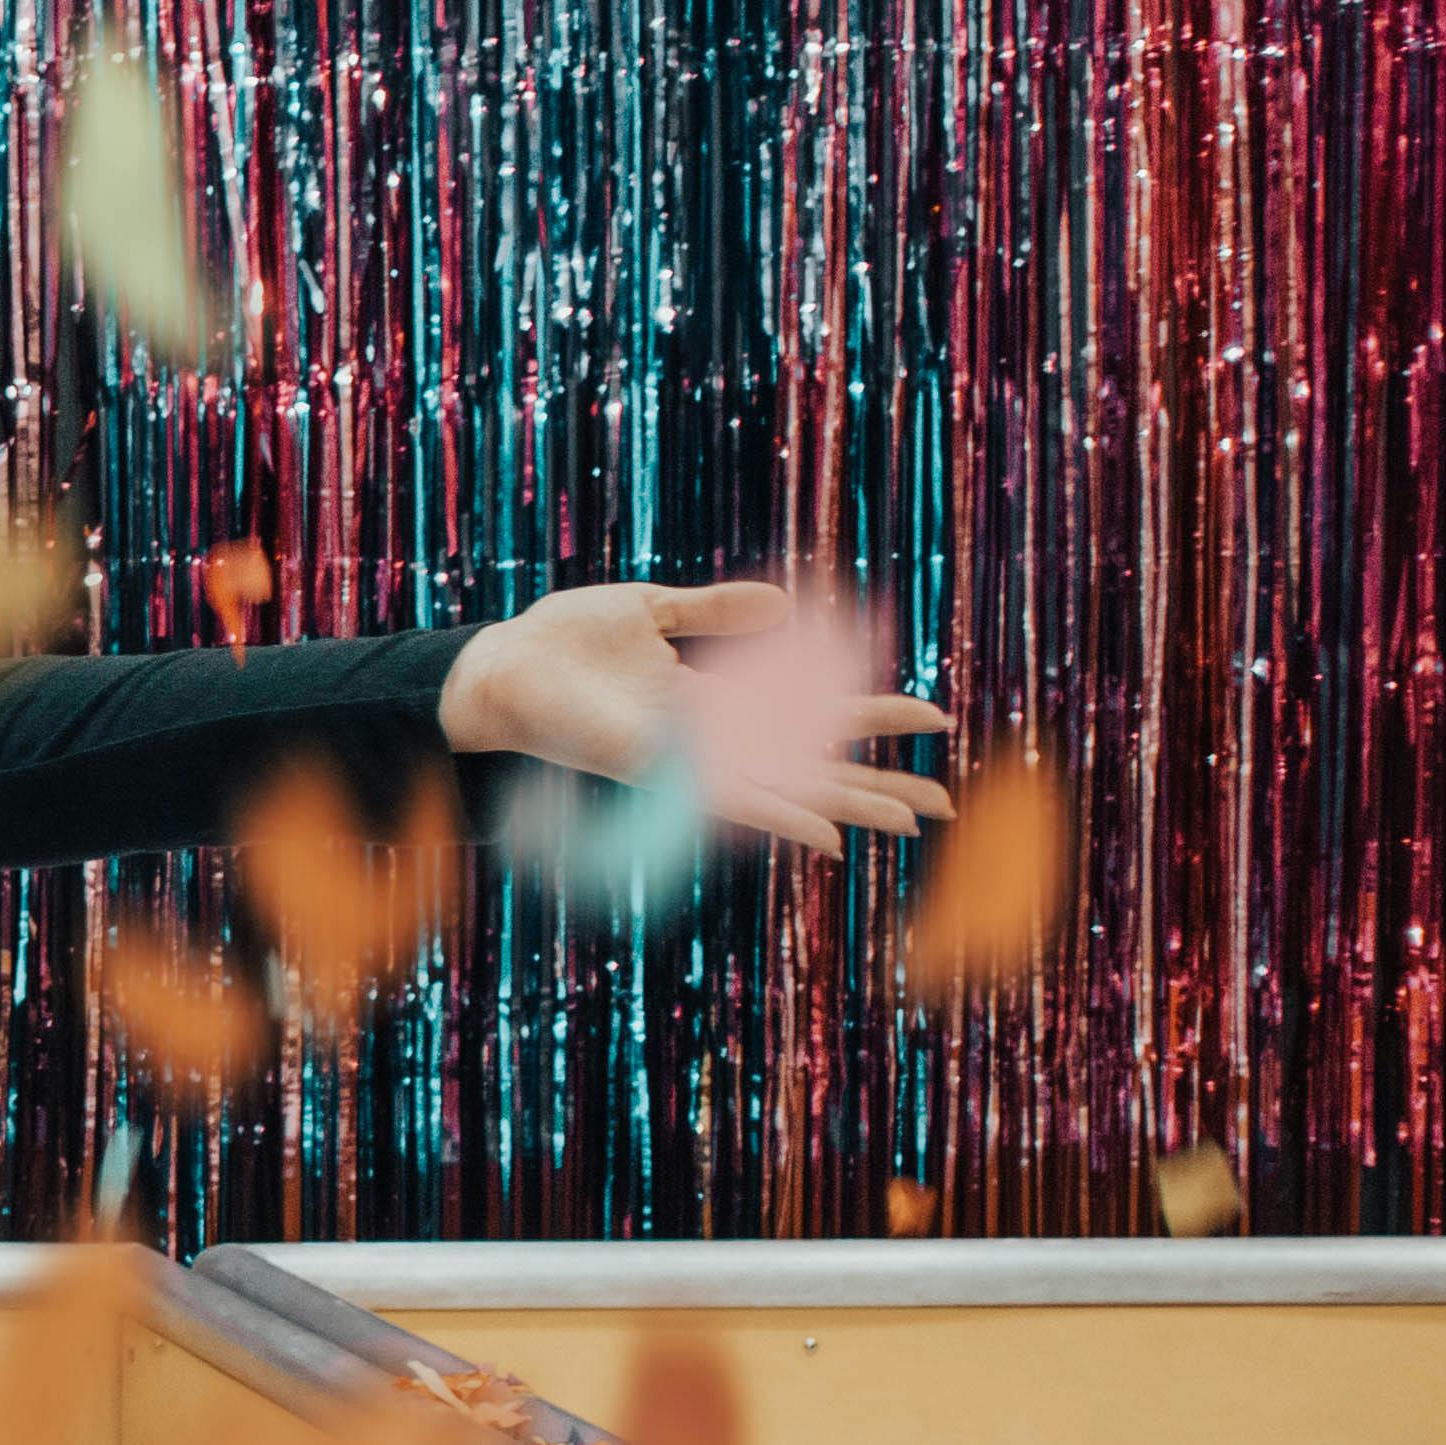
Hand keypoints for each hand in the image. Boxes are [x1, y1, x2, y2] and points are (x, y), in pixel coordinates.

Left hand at [438, 580, 957, 854]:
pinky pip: (733, 799)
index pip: (812, 711)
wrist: (498, 669)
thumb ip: (715, 612)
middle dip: (880, 783)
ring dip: (850, 804)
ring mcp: (692, 761)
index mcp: (714, 703)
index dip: (872, 714)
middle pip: (815, 766)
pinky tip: (826, 838)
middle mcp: (712, 742)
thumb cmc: (560, 643)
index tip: (936, 715)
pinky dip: (782, 818)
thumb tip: (784, 606)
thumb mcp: (650, 612)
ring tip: (911, 821)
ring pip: (792, 789)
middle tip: (948, 806)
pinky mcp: (663, 770)